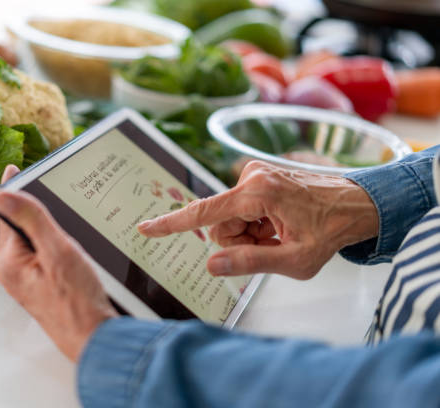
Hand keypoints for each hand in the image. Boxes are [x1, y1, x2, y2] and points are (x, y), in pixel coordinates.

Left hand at [0, 165, 116, 361]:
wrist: (95, 338)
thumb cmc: (77, 301)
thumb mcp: (57, 251)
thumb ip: (31, 219)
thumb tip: (2, 194)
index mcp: (10, 261)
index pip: (8, 215)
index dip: (15, 190)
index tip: (16, 168)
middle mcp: (14, 271)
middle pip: (21, 227)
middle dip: (34, 208)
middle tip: (47, 185)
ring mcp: (28, 280)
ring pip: (35, 241)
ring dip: (47, 226)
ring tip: (63, 212)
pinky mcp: (43, 286)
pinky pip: (45, 255)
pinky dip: (55, 243)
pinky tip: (71, 241)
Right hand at [138, 161, 378, 279]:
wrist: (357, 205)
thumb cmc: (331, 231)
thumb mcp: (294, 260)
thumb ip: (250, 263)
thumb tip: (211, 264)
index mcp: (257, 193)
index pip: (203, 214)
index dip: (171, 224)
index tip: (145, 228)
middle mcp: (251, 177)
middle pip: (219, 224)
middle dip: (238, 241)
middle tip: (271, 244)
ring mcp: (255, 175)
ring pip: (229, 220)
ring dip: (248, 234)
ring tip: (278, 234)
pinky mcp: (258, 178)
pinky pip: (239, 210)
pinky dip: (254, 224)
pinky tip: (278, 225)